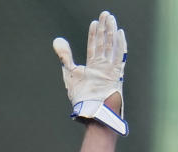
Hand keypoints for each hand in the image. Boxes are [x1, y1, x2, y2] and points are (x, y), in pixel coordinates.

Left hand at [52, 10, 127, 134]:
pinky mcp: (116, 74)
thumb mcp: (70, 74)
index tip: (94, 22)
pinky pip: (119, 57)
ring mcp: (111, 69)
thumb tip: (57, 40)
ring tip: (111, 19)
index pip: (94, 47)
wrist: (91, 111)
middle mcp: (103, 66)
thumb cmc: (81, 98)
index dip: (94, 34)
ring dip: (111, 32)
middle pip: (104, 43)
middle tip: (105, 14)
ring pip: (112, 47)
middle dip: (104, 28)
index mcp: (93, 67)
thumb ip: (65, 57)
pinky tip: (120, 33)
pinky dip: (120, 45)